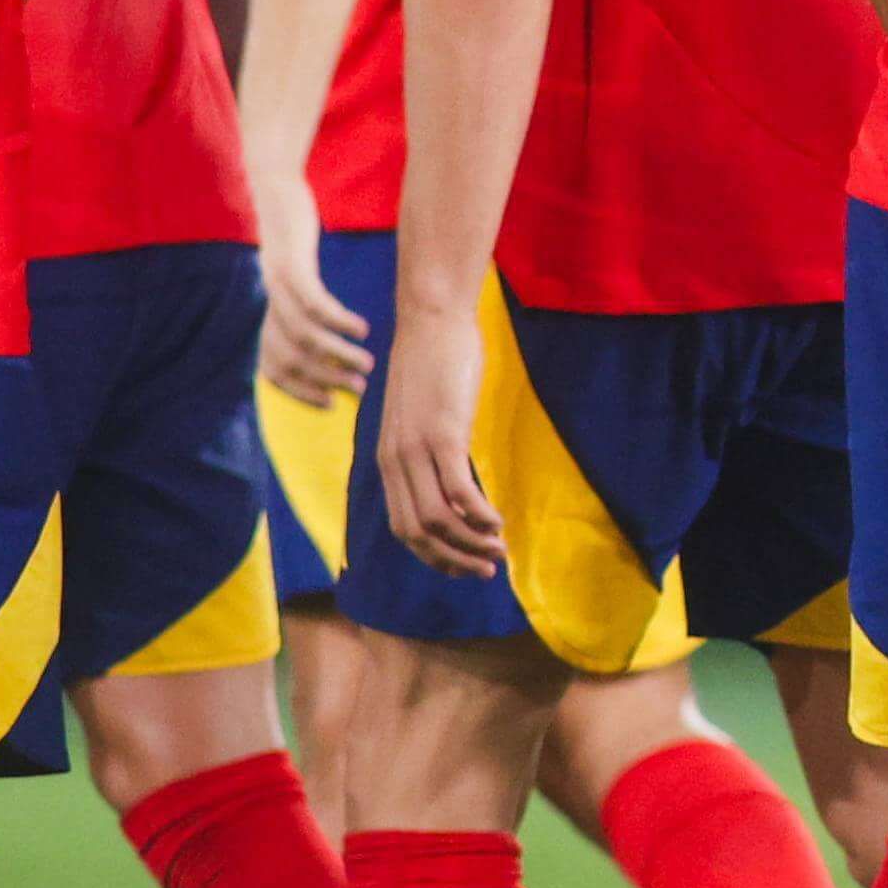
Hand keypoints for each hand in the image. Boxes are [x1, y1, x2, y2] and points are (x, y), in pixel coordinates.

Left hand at [254, 166, 372, 403]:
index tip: (330, 405)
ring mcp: (276, 287)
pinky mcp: (291, 266)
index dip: (300, 391)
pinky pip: (314, 303)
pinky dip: (338, 320)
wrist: (276, 191)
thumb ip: (304, 310)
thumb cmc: (294, 238)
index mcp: (266, 315)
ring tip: (366, 363)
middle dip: (325, 379)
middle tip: (358, 389)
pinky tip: (361, 328)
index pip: (273, 370)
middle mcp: (267, 307)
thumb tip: (330, 342)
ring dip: (337, 354)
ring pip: (305, 336)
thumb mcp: (297, 278)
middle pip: (291, 358)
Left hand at [376, 299, 506, 576]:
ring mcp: (417, 448)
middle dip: (453, 560)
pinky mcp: (443, 433)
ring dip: (471, 543)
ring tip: (499, 549)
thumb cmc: (432, 362)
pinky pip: (460, 491)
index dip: (434, 556)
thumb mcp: (421, 413)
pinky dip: (480, 515)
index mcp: (389, 460)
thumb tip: (449, 474)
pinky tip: (499, 521)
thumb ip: (426, 447)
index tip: (464, 565)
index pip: (404, 528)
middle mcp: (396, 460)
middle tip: (486, 568)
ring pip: (439, 520)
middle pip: (418, 533)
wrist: (430, 318)